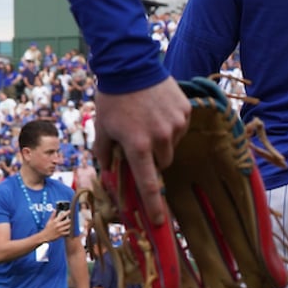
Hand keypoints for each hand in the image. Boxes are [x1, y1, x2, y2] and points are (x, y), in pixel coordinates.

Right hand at [42, 210, 74, 242]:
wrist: (45, 236)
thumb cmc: (47, 228)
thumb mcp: (49, 221)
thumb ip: (53, 215)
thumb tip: (54, 210)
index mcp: (55, 221)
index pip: (62, 216)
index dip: (67, 212)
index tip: (70, 210)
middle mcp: (58, 225)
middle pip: (68, 221)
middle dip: (70, 219)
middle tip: (72, 218)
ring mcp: (60, 230)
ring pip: (69, 226)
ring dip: (71, 224)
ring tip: (71, 223)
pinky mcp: (61, 234)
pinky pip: (68, 232)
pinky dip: (70, 230)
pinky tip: (70, 229)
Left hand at [94, 76, 190, 226]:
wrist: (130, 65)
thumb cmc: (112, 99)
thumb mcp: (101, 128)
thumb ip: (105, 153)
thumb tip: (109, 171)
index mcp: (138, 146)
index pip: (148, 183)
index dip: (154, 206)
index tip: (160, 222)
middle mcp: (160, 138)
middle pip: (162, 163)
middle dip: (152, 158)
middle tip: (139, 142)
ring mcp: (176, 124)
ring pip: (172, 146)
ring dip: (162, 140)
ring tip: (148, 119)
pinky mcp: (185, 112)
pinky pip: (181, 128)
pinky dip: (170, 124)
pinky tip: (158, 109)